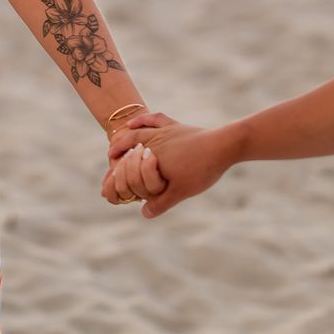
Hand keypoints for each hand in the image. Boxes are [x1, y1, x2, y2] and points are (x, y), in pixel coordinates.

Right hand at [105, 112, 238, 217]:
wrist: (223, 146)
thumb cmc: (201, 170)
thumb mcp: (180, 191)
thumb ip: (160, 203)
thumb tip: (144, 214)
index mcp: (152, 158)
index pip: (129, 162)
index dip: (118, 169)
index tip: (109, 174)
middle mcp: (155, 141)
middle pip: (131, 143)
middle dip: (119, 148)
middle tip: (111, 153)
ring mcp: (166, 131)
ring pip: (140, 130)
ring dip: (128, 134)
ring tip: (120, 138)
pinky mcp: (177, 126)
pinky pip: (156, 119)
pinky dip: (144, 119)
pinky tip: (137, 122)